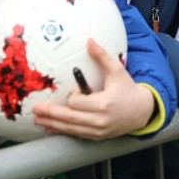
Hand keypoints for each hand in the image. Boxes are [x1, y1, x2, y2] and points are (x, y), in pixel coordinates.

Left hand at [32, 38, 154, 139]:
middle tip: (35, 110)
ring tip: (38, 121)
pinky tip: (51, 130)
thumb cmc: (128, 89)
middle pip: (69, 118)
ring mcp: (98, 131)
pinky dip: (63, 132)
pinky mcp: (98, 137)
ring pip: (71, 129)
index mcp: (103, 104)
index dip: (73, 96)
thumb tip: (89, 41)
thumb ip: (102, 57)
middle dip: (51, 114)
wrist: (142, 111)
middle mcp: (99, 121)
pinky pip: (77, 135)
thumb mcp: (116, 71)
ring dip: (53, 125)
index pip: (77, 103)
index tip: (77, 91)